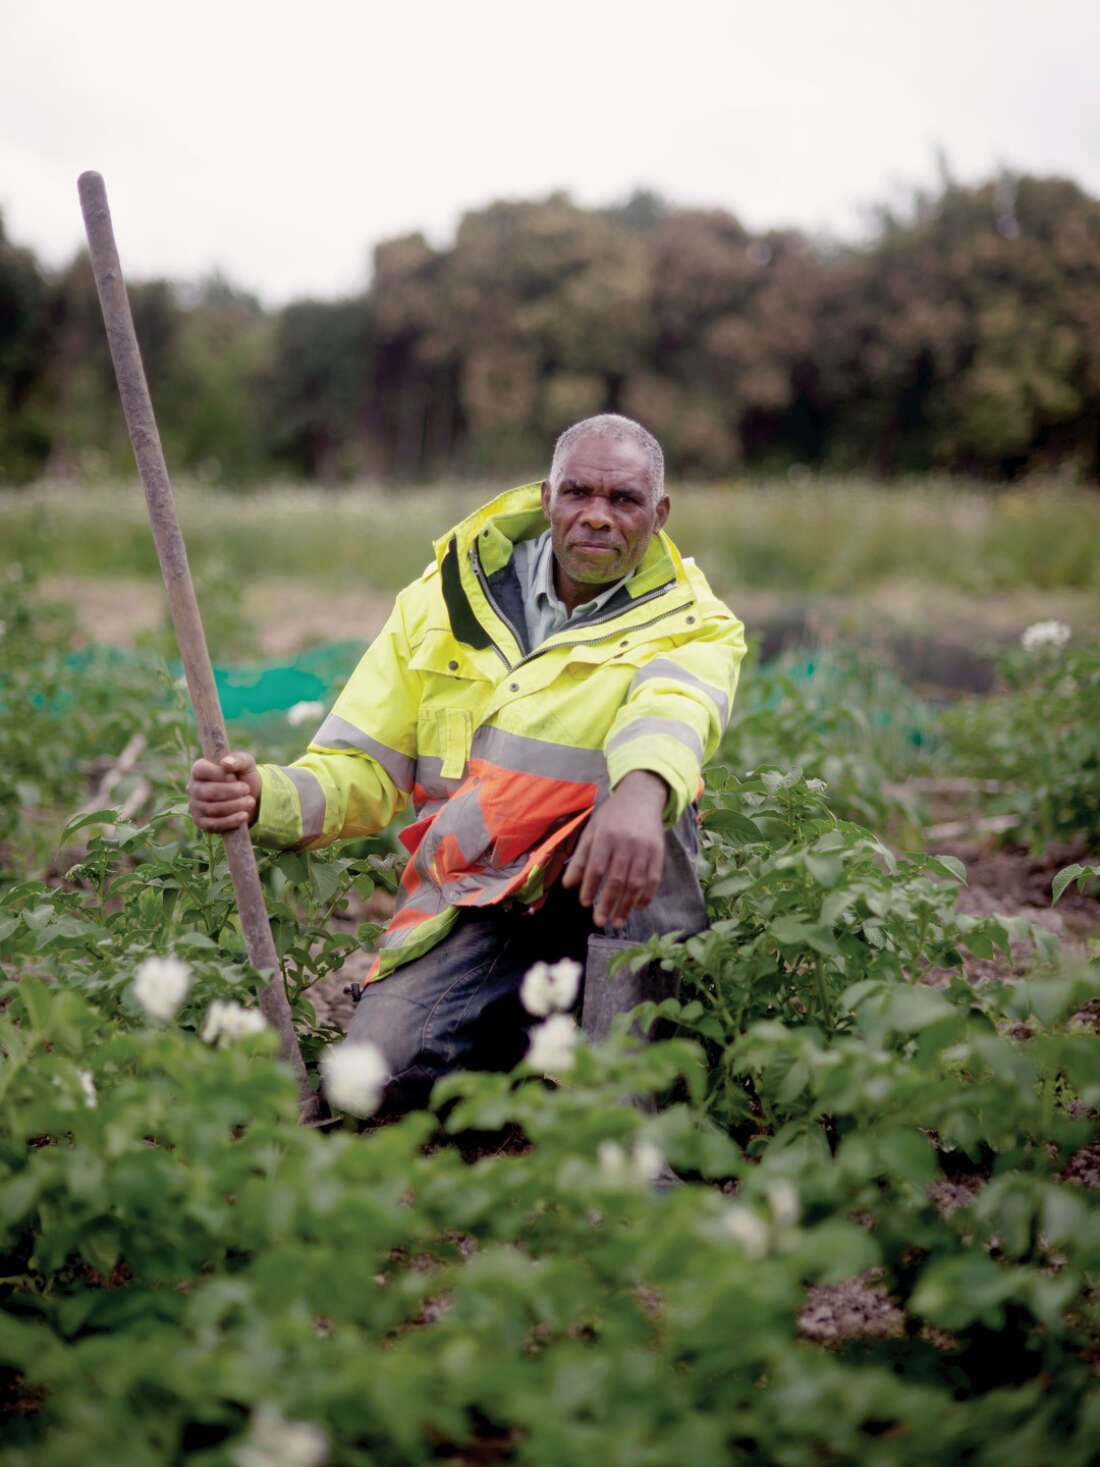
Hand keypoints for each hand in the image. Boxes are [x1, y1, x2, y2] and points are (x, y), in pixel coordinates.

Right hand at [187, 752, 260, 831]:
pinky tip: (244, 816)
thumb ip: (238, 760)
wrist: (250, 798)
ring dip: (234, 806)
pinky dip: (230, 821)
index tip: (234, 777)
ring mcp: (195, 806)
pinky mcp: (201, 822)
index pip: (200, 769)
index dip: (218, 774)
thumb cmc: (243, 777)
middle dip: (230, 792)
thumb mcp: (246, 764)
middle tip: (247, 790)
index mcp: (199, 770)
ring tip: (250, 801)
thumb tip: (225, 763)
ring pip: (211, 809)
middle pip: (206, 792)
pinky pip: (213, 824)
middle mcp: (193, 788)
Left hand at [562, 770, 667, 927]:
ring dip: (626, 905)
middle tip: (599, 921)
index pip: (597, 867)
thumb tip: (568, 885)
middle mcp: (626, 843)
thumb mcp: (592, 831)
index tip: (584, 903)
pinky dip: (646, 895)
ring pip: (635, 883)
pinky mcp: (658, 853)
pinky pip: (654, 879)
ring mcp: (645, 849)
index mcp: (606, 836)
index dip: (590, 887)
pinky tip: (638, 907)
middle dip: (607, 903)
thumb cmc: (612, 817)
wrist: (642, 797)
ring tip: (616, 921)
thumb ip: (581, 858)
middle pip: (617, 879)